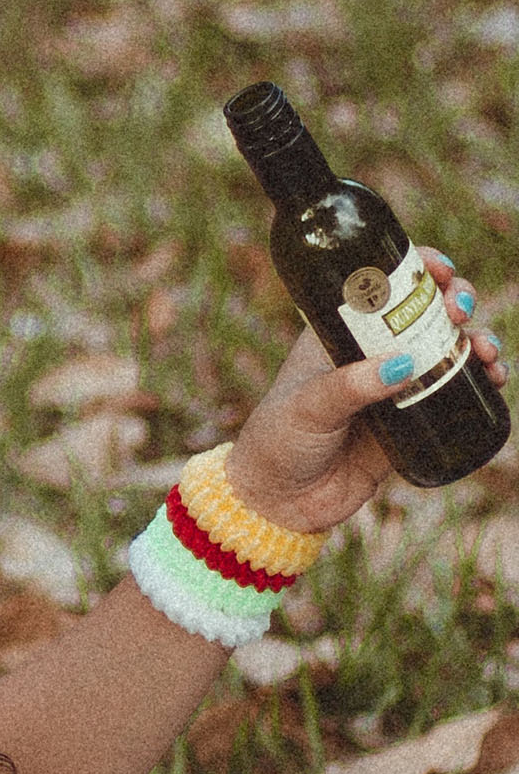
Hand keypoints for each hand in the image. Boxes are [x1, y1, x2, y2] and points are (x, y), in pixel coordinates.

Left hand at [224, 247, 502, 530]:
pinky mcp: (412, 422)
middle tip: (459, 312)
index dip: (415, 272)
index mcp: (337, 337)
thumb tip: (405, 364)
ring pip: (447, 351)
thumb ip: (351, 387)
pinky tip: (494, 378)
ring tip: (485, 351)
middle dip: (453, 303)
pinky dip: (480, 379)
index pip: (380, 291)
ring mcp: (394, 388)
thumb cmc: (279, 444)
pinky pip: (455, 393)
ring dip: (475, 341)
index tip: (438, 269)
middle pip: (424, 314)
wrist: (280, 503)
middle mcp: (369, 356)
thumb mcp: (307, 408)